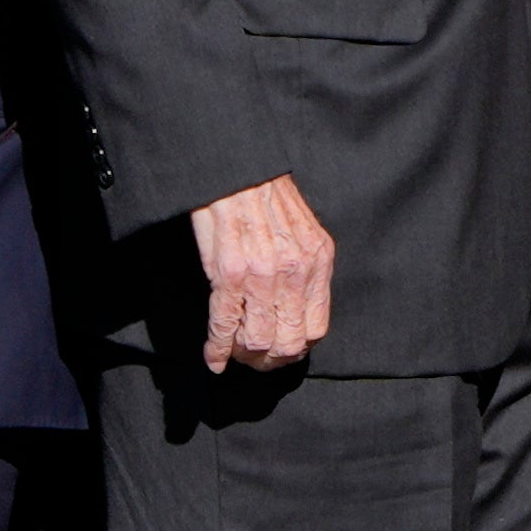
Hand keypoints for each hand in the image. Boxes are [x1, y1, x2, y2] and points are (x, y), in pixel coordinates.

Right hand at [189, 172, 334, 373]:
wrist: (237, 170)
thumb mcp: (301, 231)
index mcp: (317, 261)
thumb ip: (303, 268)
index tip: (280, 350)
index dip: (297, 347)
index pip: (317, 328)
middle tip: (255, 360)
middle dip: (270, 361)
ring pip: (258, 340)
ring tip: (235, 354)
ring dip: (243, 356)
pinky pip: (225, 325)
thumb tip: (294, 307)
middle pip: (290, 343)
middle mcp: (295, 272)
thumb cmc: (266, 196)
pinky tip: (214, 358)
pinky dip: (217, 349)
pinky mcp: (230, 274)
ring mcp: (263, 275)